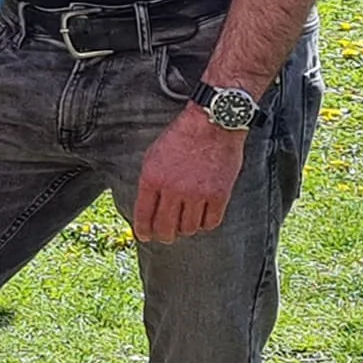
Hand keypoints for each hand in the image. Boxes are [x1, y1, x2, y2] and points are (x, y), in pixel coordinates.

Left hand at [131, 103, 245, 241]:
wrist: (212, 125)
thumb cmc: (180, 137)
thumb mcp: (153, 156)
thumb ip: (150, 183)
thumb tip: (147, 209)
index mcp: (152, 178)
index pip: (143, 215)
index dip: (143, 230)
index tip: (145, 236)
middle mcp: (173, 189)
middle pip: (165, 228)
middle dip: (163, 236)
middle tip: (165, 237)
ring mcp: (197, 193)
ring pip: (188, 228)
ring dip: (185, 228)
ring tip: (184, 222)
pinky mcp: (220, 195)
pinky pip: (210, 222)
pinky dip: (204, 224)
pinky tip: (201, 218)